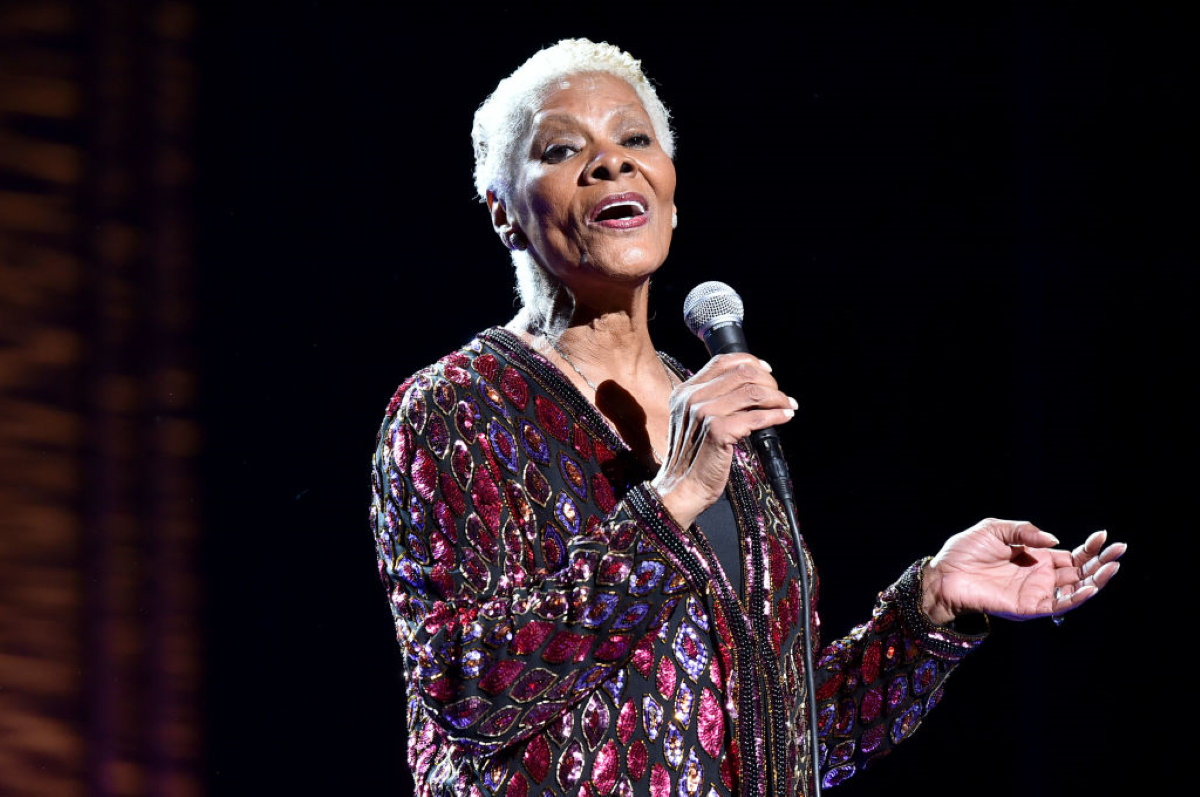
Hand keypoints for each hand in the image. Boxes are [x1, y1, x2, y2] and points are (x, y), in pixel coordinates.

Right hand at [651, 353, 795, 527]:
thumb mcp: (693, 421)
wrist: (681, 488)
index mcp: (685, 391)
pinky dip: (776, 415)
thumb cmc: (692, 459)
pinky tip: (784, 417)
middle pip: (742, 373)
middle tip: (780, 395)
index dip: (750, 362)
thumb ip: (712, 401)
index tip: (767, 372)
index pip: (722, 361)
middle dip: (769, 382)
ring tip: (787, 405)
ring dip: (777, 397)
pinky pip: (757, 416)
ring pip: (753, 391)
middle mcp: (693, 398)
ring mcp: (704, 413)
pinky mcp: (718, 430)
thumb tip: (750, 388)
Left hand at [921, 518, 1126, 624]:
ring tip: (1113, 566)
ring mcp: (1036, 593)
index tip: (1105, 535)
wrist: (943, 573)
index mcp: (1035, 558)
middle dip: (1101, 561)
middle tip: (1120, 549)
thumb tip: (1055, 541)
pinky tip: (1090, 586)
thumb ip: (1025, 531)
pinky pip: (1058, 606)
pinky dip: (1076, 598)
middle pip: (1080, 572)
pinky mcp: (1028, 607)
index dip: (1090, 547)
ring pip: (1075, 590)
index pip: (1072, 555)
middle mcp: (1040, 577)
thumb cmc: (965, 551)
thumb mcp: (995, 529)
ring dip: (1096, 580)